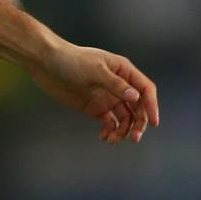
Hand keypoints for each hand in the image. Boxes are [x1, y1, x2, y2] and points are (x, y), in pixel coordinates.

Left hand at [31, 37, 158, 143]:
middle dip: (139, 123)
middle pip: (138, 107)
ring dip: (124, 131)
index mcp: (122, 70)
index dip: (152, 106)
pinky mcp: (95, 107)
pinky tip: (104, 137)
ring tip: (113, 139)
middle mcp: (118, 84)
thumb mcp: (94, 70)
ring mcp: (107, 96)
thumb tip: (136, 97)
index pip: (145, 89)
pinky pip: (110, 123)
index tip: (154, 123)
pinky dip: (111, 131)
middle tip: (134, 138)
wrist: (46, 63)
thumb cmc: (71, 60)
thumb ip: (115, 84)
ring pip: (125, 118)